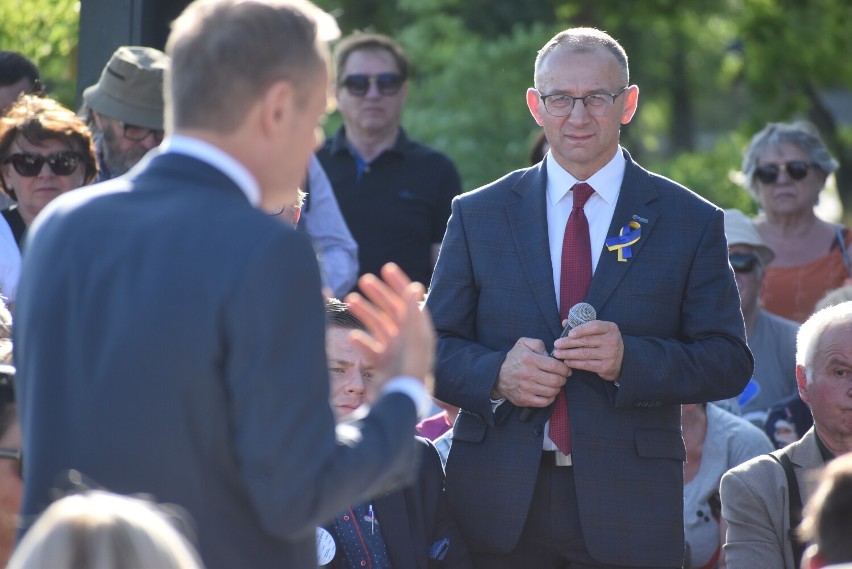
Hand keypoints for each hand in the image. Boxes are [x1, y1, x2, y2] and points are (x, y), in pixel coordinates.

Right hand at [344, 263, 434, 391]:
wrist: (400, 402)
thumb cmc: (409, 369)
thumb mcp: (411, 338)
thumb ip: (411, 312)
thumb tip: (415, 285)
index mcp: (419, 330)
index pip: (410, 300)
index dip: (399, 283)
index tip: (386, 268)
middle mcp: (409, 339)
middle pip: (393, 310)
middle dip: (379, 294)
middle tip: (364, 279)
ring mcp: (396, 351)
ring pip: (379, 326)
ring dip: (365, 312)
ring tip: (349, 299)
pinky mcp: (384, 365)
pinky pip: (371, 348)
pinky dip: (361, 341)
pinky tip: (352, 337)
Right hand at [493, 338, 570, 407]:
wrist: (497, 375)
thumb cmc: (514, 359)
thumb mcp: (524, 343)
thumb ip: (539, 344)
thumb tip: (552, 354)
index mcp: (529, 359)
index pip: (555, 366)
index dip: (565, 369)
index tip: (566, 370)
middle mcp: (527, 374)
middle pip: (556, 380)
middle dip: (563, 379)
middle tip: (562, 377)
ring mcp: (526, 389)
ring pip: (552, 392)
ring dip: (557, 388)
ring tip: (554, 384)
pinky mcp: (524, 399)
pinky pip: (545, 402)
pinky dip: (550, 398)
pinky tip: (548, 392)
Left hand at [552, 320, 623, 380]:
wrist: (622, 361)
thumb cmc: (604, 342)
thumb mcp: (599, 331)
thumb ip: (583, 325)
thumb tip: (565, 322)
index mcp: (610, 328)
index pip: (594, 326)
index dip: (580, 329)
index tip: (569, 333)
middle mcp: (612, 340)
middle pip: (586, 341)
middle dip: (568, 342)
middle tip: (557, 344)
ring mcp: (610, 354)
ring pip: (584, 353)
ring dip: (568, 353)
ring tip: (558, 353)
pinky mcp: (606, 367)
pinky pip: (586, 364)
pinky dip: (574, 363)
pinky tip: (567, 361)